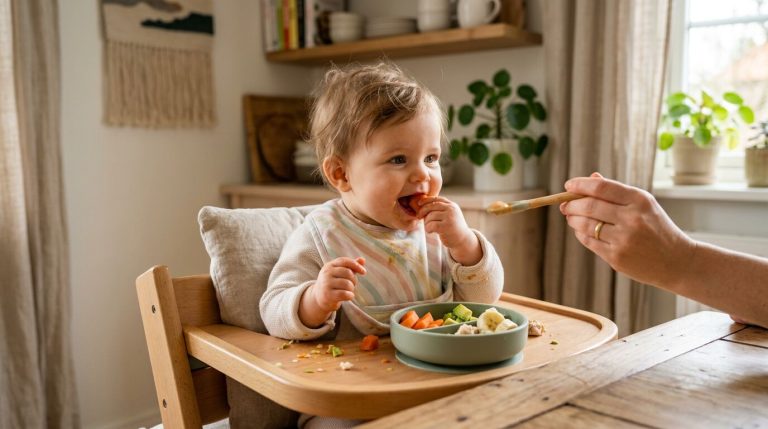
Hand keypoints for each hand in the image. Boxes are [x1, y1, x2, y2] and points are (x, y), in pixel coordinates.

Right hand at [310, 257, 365, 312]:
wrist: (318, 297)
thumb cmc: (333, 283)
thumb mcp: (340, 273)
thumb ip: (351, 266)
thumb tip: (363, 259)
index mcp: (330, 265)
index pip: (345, 261)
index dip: (356, 265)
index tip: (364, 272)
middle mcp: (327, 273)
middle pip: (348, 273)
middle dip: (354, 280)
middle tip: (352, 285)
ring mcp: (326, 284)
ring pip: (347, 284)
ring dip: (352, 289)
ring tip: (349, 291)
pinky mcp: (328, 295)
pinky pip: (344, 294)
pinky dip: (350, 296)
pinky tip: (348, 296)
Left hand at [416, 196, 481, 265]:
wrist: (463, 240)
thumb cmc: (453, 228)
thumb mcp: (449, 215)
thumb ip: (440, 209)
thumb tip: (423, 205)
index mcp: (452, 205)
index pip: (436, 199)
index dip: (426, 200)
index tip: (419, 203)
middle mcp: (451, 209)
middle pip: (431, 206)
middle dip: (422, 211)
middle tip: (419, 217)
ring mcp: (449, 217)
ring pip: (430, 216)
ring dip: (426, 223)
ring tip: (429, 227)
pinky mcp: (446, 227)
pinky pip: (431, 225)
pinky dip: (428, 229)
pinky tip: (431, 231)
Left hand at [560, 173, 694, 287]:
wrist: (677, 261)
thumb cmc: (657, 228)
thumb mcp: (644, 205)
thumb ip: (617, 192)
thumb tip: (591, 178)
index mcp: (639, 200)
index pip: (601, 187)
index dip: (580, 184)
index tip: (568, 185)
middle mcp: (631, 218)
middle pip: (589, 205)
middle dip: (571, 204)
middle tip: (565, 204)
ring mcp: (624, 239)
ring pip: (585, 224)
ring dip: (573, 219)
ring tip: (571, 217)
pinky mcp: (616, 256)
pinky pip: (589, 241)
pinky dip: (580, 234)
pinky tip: (581, 230)